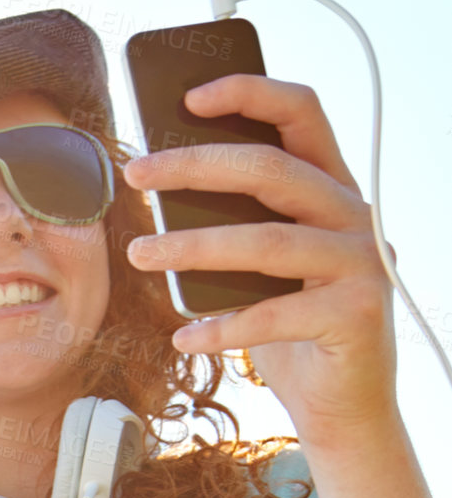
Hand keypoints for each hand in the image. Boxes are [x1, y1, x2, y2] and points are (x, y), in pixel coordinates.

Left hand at [121, 74, 398, 454]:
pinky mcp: (357, 313)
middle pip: (270, 170)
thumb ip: (238, 225)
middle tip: (134, 174)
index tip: (188, 96)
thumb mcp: (262, 269)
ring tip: (141, 253)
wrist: (343, 404)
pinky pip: (273, 315)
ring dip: (193, 246)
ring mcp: (362, 262)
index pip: (301, 113)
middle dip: (194, 167)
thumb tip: (162, 190)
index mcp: (332, 189)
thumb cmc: (292, 328)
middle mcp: (355, 215)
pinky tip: (183, 336)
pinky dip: (221, 326)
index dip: (249, 93)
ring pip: (266, 241)